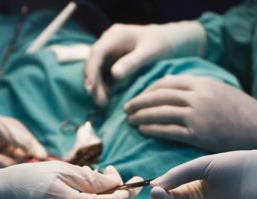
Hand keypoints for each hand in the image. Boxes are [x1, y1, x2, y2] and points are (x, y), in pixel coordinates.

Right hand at [84, 21, 205, 105]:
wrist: (166, 42)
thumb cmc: (160, 43)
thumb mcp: (150, 52)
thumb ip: (132, 62)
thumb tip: (114, 74)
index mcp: (115, 36)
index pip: (96, 53)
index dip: (91, 70)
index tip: (91, 87)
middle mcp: (107, 44)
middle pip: (92, 64)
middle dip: (93, 83)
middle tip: (100, 102)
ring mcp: (107, 55)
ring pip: (95, 72)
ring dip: (96, 88)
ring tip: (103, 104)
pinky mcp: (110, 65)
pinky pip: (102, 77)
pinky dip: (103, 88)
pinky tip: (108, 100)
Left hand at [125, 75, 256, 152]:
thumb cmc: (240, 110)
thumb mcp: (218, 89)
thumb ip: (196, 87)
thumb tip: (171, 88)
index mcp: (201, 83)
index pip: (166, 83)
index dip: (148, 90)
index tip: (139, 96)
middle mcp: (197, 96)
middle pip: (158, 96)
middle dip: (139, 102)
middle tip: (126, 109)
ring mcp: (197, 115)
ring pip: (160, 113)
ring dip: (142, 116)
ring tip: (131, 120)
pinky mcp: (198, 133)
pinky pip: (168, 130)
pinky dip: (152, 129)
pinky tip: (143, 130)